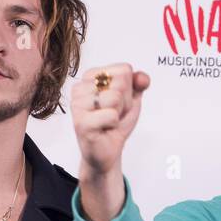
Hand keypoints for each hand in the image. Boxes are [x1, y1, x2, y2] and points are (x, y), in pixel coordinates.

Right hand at [71, 63, 149, 177]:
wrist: (108, 150)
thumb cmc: (115, 123)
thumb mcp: (132, 99)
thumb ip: (139, 83)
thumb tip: (143, 78)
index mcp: (90, 75)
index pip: (124, 69)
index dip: (129, 89)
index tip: (118, 102)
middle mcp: (80, 87)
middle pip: (121, 82)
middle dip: (125, 102)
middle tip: (114, 114)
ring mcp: (78, 104)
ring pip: (115, 97)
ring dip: (119, 113)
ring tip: (109, 121)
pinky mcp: (81, 122)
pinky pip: (111, 115)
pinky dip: (114, 124)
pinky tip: (104, 129)